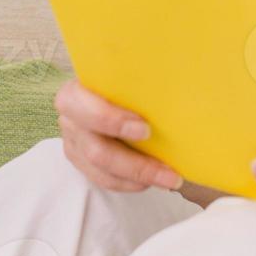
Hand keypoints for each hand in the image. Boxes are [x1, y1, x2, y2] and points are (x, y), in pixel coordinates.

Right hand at [54, 79, 182, 192]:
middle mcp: (70, 117)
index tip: (146, 129)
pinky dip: (130, 183)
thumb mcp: (132, 73)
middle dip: (134, 163)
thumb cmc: (129, 78)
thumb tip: (185, 73)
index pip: (81, 104)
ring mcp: (74, 142)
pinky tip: (152, 180)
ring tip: (170, 179)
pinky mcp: (80, 160)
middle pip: (95, 150)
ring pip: (100, 170)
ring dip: (138, 177)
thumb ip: (145, 76)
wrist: (119, 89)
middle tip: (168, 170)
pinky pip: (103, 179)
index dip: (111, 119)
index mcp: (77, 89)